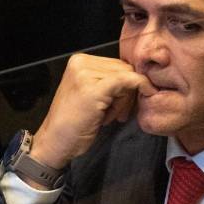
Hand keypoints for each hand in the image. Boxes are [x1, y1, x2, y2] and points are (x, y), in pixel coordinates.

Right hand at [30, 54, 152, 172]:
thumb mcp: (88, 93)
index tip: (120, 105)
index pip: (115, 64)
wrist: (55, 142)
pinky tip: (148, 93)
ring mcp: (86, 74)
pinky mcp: (94, 89)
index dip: (124, 83)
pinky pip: (127, 80)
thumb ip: (105, 81)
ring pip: (126, 76)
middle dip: (126, 92)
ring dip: (125, 99)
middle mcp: (80, 62)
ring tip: (108, 116)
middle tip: (117, 114)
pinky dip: (141, 85)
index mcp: (78, 61)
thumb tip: (135, 77)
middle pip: (122, 68)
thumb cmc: (73, 123)